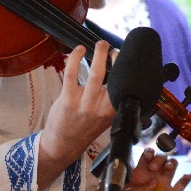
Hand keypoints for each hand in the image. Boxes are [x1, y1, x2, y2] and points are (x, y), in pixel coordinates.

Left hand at [38, 43, 115, 176]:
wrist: (63, 145)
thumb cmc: (83, 129)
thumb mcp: (105, 119)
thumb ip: (112, 101)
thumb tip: (118, 77)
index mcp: (114, 111)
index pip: (125, 87)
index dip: (127, 69)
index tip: (124, 56)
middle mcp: (102, 108)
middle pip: (114, 78)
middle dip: (115, 58)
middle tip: (113, 48)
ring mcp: (85, 105)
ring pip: (95, 74)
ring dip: (99, 54)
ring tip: (101, 44)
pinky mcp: (68, 101)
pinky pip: (72, 74)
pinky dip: (75, 58)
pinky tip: (78, 50)